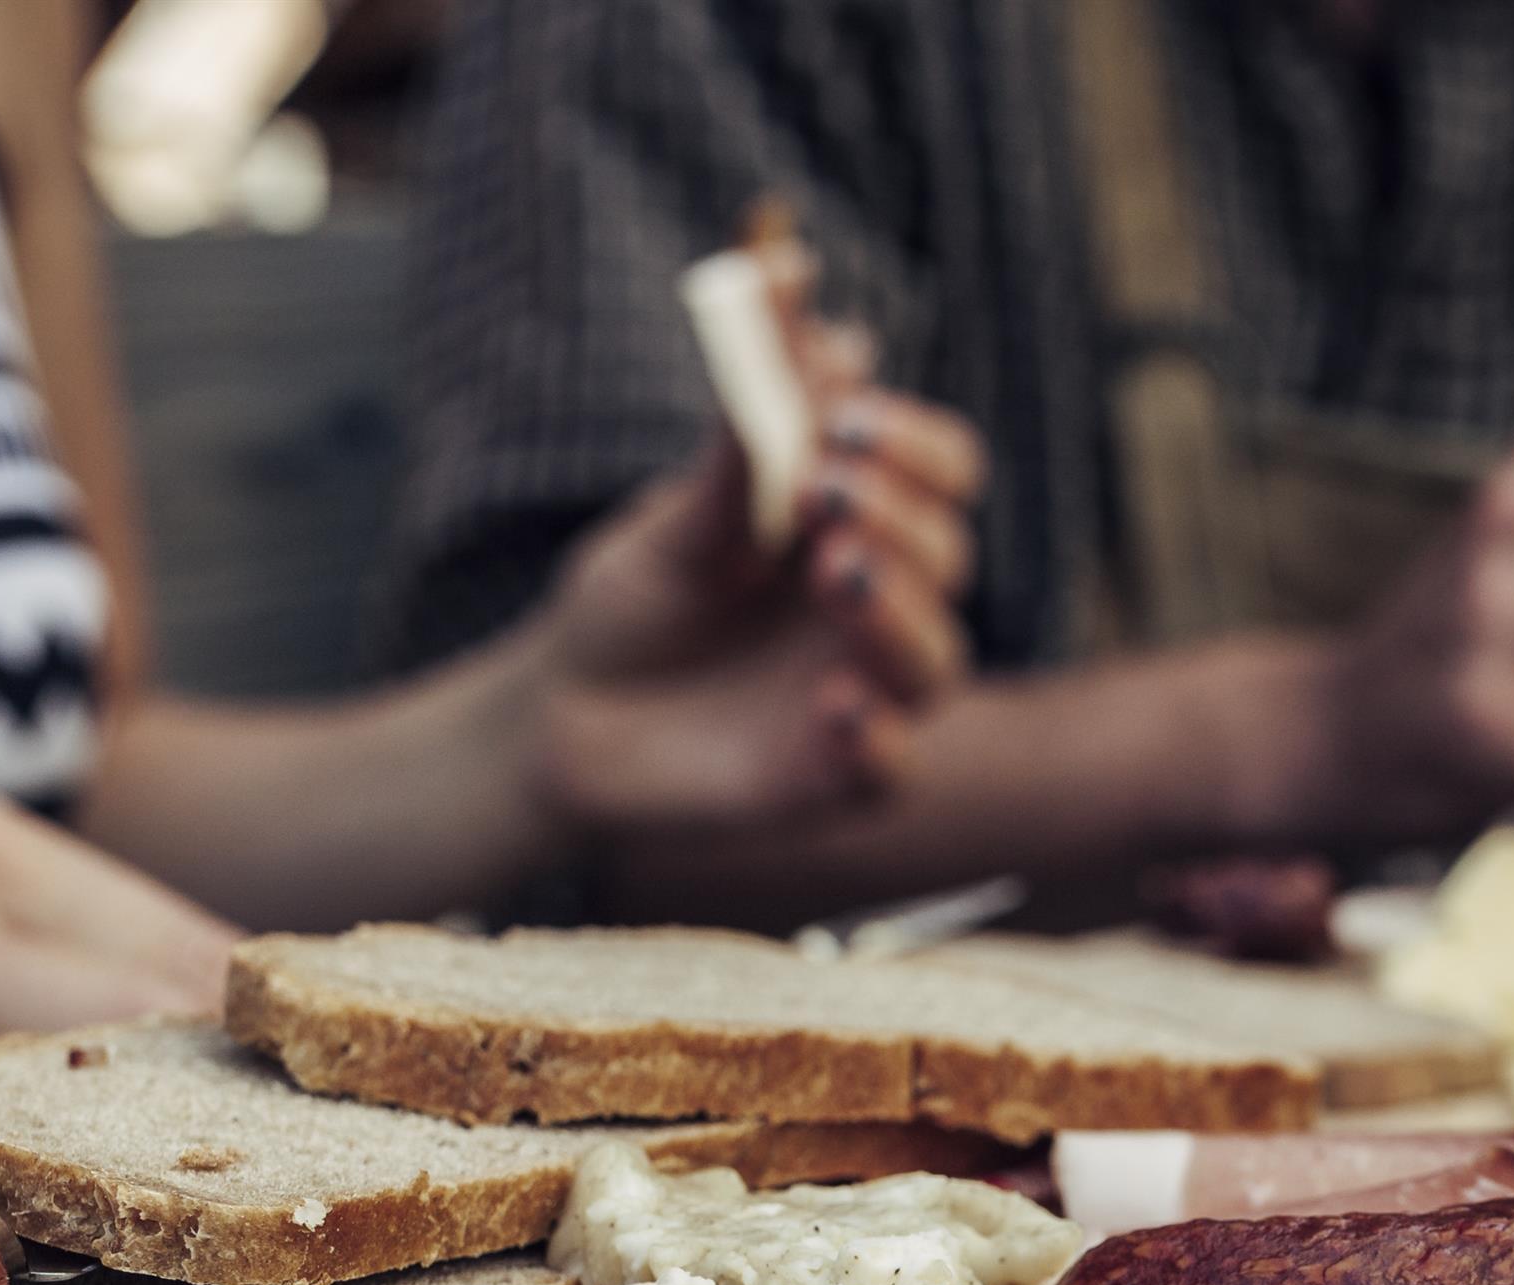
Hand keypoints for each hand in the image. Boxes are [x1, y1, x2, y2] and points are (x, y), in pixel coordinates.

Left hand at [502, 279, 986, 846]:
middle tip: (824, 491)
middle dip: (898, 514)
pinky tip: (832, 708)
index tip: (842, 423)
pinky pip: (894, 767)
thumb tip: (785, 275)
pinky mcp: (837, 779)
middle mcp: (884, 608)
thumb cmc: (633, 604)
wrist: (561, 716)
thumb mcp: (678, 510)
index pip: (943, 470)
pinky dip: (877, 737)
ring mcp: (869, 695)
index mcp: (862, 525)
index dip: (912, 443)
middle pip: (952, 553)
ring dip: (898, 610)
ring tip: (834, 570)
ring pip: (938, 659)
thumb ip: (742, 421)